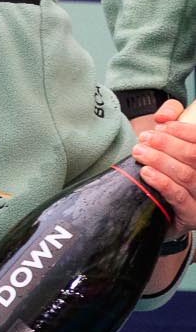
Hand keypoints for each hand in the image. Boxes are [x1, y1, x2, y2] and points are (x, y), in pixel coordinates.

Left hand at [131, 100, 195, 237]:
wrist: (162, 213)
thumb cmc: (169, 172)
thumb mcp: (172, 142)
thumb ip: (173, 120)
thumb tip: (163, 116)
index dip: (184, 131)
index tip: (162, 126)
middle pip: (194, 156)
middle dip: (166, 144)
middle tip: (143, 140)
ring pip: (185, 175)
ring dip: (159, 160)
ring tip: (139, 152)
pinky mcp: (192, 215)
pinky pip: (178, 196)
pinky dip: (162, 182)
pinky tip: (146, 173)